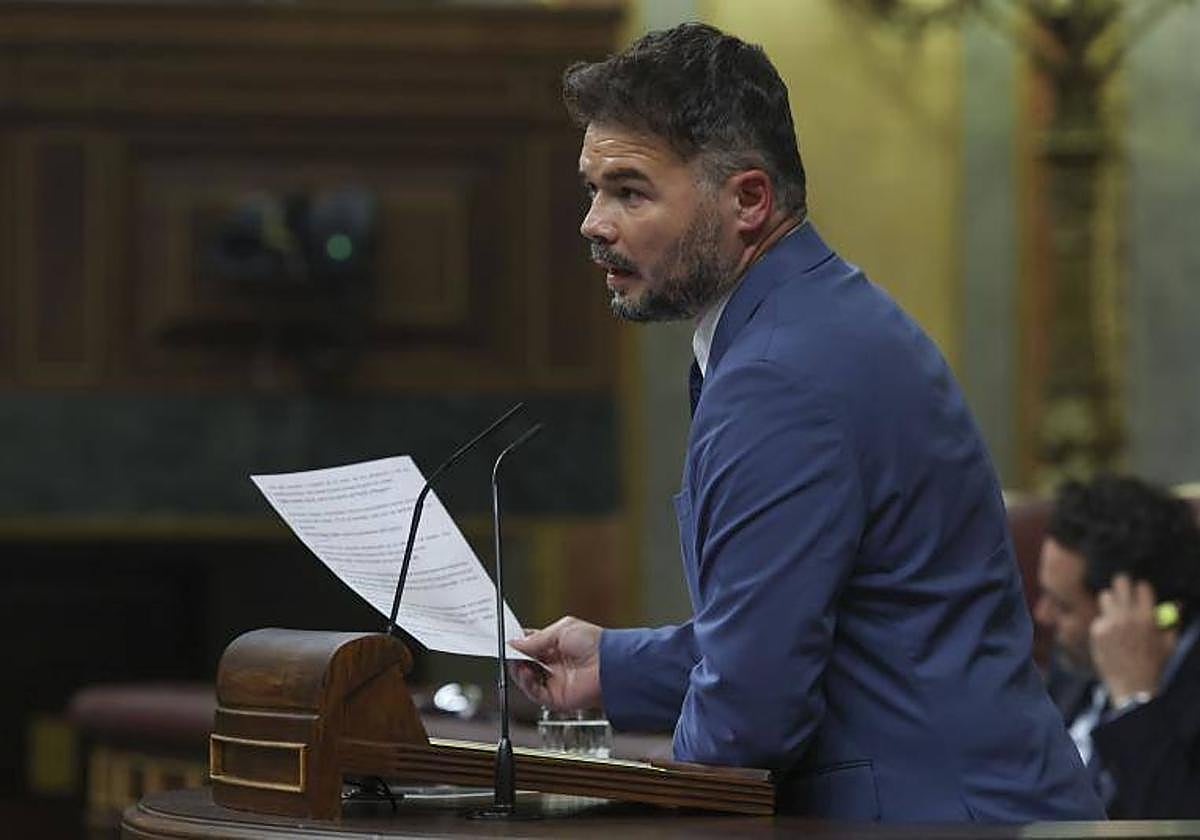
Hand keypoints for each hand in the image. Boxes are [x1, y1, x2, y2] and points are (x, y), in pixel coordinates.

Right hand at [508, 615, 602, 711]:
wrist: (609, 665)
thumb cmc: (595, 644)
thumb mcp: (562, 630)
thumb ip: (536, 638)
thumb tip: (515, 643)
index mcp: (556, 646)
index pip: (530, 646)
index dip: (517, 644)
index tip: (506, 641)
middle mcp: (554, 664)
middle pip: (525, 663)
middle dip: (515, 657)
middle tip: (506, 651)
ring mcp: (555, 681)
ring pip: (526, 679)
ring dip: (518, 670)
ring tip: (516, 661)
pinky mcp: (556, 697)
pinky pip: (534, 692)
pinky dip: (526, 683)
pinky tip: (525, 673)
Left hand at [1090, 574, 1172, 702]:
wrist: (1132, 686)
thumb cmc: (1154, 665)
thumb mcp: (1168, 643)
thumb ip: (1171, 621)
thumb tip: (1177, 603)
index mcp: (1147, 618)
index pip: (1142, 587)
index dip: (1141, 589)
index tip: (1139, 592)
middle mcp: (1127, 617)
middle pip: (1120, 582)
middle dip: (1123, 584)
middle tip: (1123, 589)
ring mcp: (1110, 623)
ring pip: (1106, 596)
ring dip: (1111, 602)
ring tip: (1117, 614)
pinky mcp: (1097, 631)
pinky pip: (1100, 618)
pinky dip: (1105, 623)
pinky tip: (1111, 638)